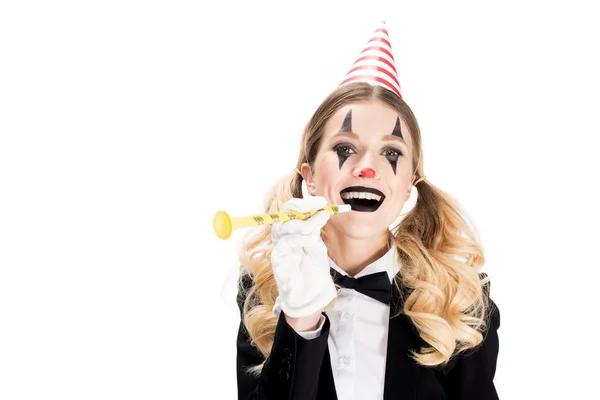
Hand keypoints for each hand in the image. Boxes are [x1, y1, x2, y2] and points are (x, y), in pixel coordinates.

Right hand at [271, 196, 336, 317]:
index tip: (322, 201)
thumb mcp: (317, 244)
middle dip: (301, 208)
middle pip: (283, 214)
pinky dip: (298, 239)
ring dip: (301, 223)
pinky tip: (310, 240)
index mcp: (291, 231)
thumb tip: (322, 210)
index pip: (292, 210)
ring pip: (282, 227)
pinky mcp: (277, 262)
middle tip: (318, 206)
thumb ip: (315, 228)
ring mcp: (278, 249)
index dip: (306, 203)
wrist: (311, 295)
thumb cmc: (312, 269)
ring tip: (315, 226)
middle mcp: (282, 237)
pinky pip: (284, 245)